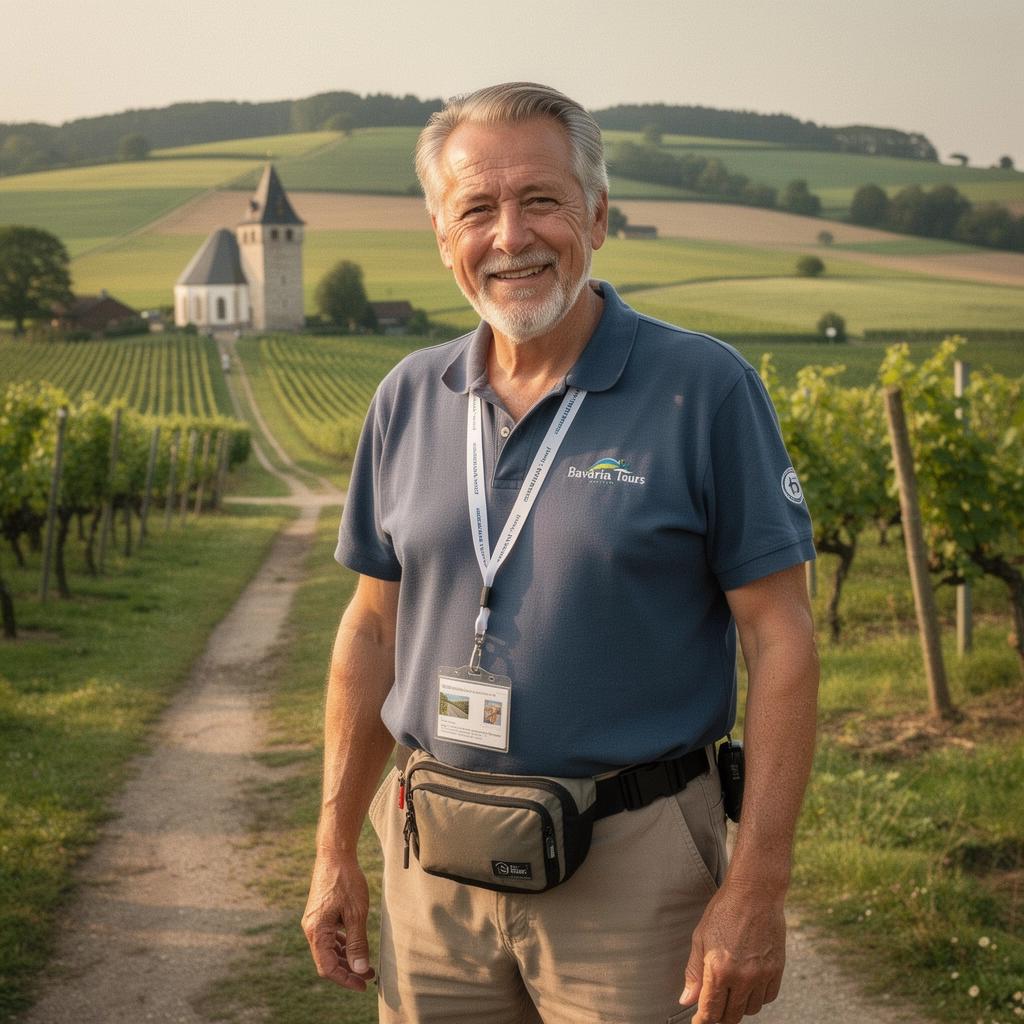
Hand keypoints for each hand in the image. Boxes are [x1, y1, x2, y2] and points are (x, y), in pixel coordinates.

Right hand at [302, 852, 375, 991]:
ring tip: (365, 964)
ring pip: (328, 950)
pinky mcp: (319, 914)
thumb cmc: (346, 881)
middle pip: (327, 961)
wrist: (335, 854)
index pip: (328, 967)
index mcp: (317, 931)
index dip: (345, 979)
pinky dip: (341, 945)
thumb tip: (360, 969)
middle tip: (368, 976)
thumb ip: (357, 943)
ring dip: (345, 958)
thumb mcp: (356, 913)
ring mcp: (314, 921)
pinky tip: (354, 946)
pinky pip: (329, 937)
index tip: (362, 985)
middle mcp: (311, 929)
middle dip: (347, 971)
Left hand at [678, 882, 785, 1022]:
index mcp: (718, 969)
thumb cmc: (723, 911)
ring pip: (750, 1009)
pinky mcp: (777, 970)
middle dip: (720, 1017)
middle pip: (731, 1016)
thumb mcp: (700, 938)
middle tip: (713, 1009)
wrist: (755, 892)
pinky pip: (767, 998)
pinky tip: (748, 985)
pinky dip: (757, 997)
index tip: (698, 1022)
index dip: (702, 1020)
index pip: (710, 1011)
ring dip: (738, 1006)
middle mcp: (742, 977)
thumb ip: (693, 972)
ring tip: (730, 992)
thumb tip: (685, 1000)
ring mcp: (762, 975)